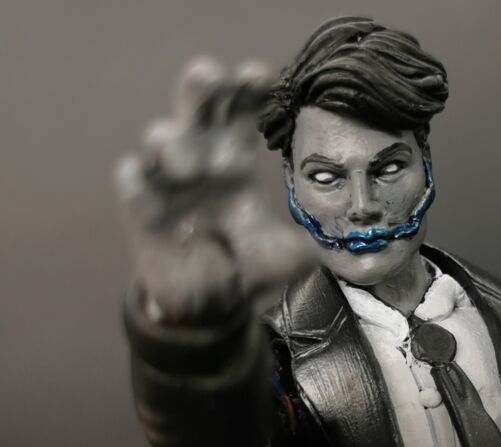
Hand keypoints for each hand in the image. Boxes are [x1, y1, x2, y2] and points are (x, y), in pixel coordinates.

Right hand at [114, 56, 312, 324]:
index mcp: (234, 161)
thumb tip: (358, 237)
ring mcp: (170, 184)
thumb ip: (315, 240)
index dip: (249, 91)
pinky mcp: (145, 213)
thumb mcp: (289, 254)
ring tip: (183, 155)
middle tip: (212, 76)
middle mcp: (200, 161)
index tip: (267, 78)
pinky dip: (136, 180)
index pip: (240, 113)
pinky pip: (133, 187)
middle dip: (201, 89)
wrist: (214, 307)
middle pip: (196, 110)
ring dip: (169, 140)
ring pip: (160, 142)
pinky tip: (142, 177)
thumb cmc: (250, 268)